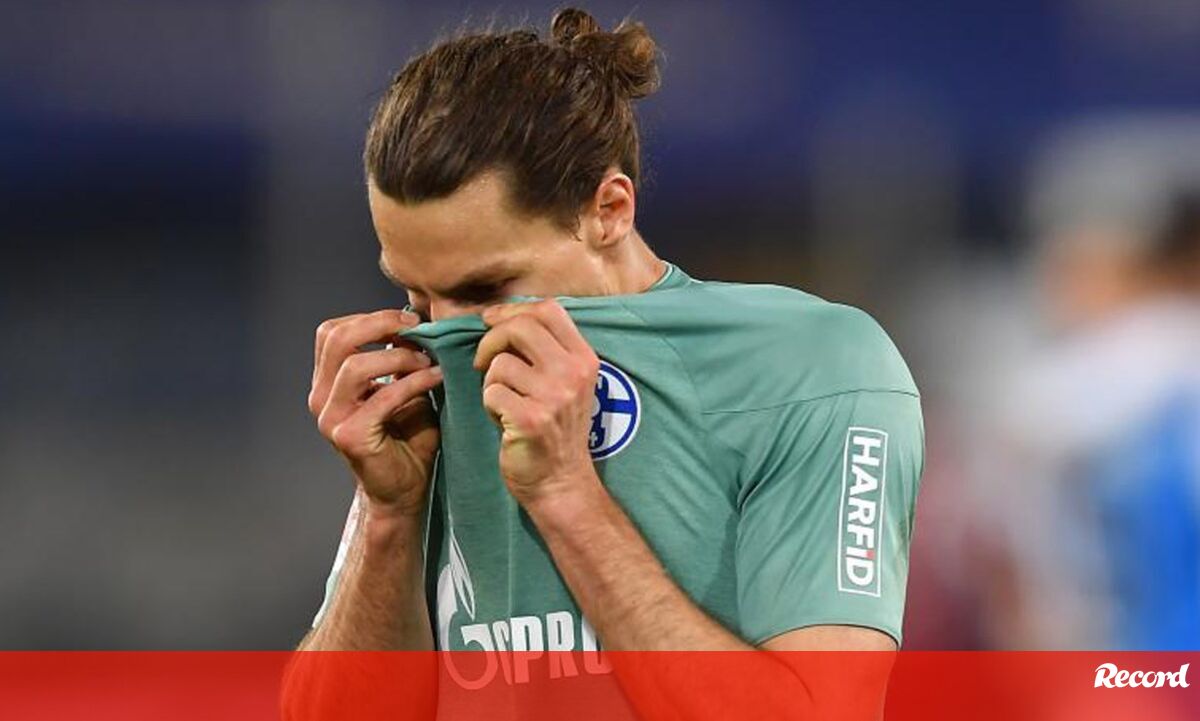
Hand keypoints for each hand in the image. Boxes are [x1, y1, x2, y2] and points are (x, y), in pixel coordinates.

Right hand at [308, 309, 442, 517]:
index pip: (332, 333)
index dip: (370, 319)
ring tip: (427, 361)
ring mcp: (331, 419)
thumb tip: (413, 324)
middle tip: (416, 328)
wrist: (403, 492)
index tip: (408, 321)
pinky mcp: (350, 436)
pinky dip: (414, 382)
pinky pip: (383, 397)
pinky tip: (436, 378)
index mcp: (328, 384)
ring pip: (355, 365)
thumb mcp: (402, 389)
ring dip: (398, 356)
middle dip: (379, 324)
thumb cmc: (407, 440)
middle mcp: (321, 399)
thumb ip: (400, 360)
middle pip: (336, 339)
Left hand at [475, 299, 601, 506]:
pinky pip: (491, 392)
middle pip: (521, 327)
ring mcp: (553, 397)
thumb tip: (502, 316)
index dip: (513, 310)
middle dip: (492, 340)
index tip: (491, 321)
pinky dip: (490, 406)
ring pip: (500, 364)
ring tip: (505, 402)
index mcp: (584, 359)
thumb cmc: (556, 429)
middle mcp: (573, 374)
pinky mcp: (530, 419)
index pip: (549, 310)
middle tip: (484, 362)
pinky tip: (505, 421)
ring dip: (491, 382)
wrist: (561, 482)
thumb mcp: (567, 382)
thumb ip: (546, 349)